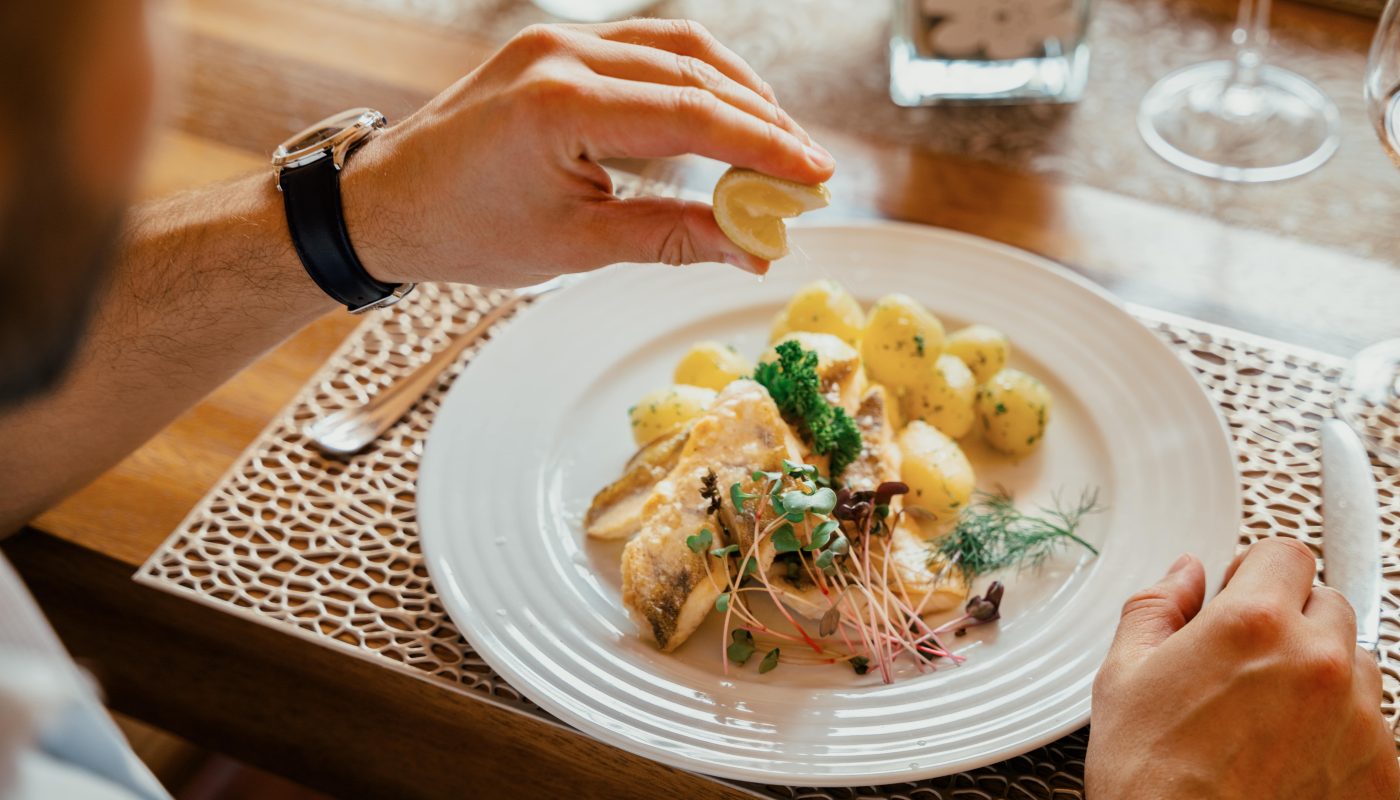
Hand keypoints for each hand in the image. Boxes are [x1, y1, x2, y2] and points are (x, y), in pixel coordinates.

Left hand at [342, 20, 833, 287]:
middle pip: (695, 74)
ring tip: (778, 144)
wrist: (387, 202)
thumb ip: (673, 238)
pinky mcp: (555, 46)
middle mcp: (562, 55)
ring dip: (737, 91)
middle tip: (807, 174)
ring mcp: (556, 40)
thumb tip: (753, 250)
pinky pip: (645, 47)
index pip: (692, 115)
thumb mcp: (575, 247)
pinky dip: (695, 78)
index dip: (764, 147)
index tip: (816, 177)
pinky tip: (724, 112)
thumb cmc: (465, 230)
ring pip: (678, 48)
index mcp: (561, 105)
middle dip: (762, 124)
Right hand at [1087, 539, 1397, 798]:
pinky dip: (1341, 732)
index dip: (1257, 570)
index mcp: (1254, 624)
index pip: (1286, 553)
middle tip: (1248, 662)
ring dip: (1322, 674)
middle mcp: (1320, 662)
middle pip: (1329, 604)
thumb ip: (1157, 608)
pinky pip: (1375, 727)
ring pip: (1357, 664)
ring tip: (1270, 717)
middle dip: (1291, 620)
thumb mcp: (1123, 677)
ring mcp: (1361, 719)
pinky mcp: (1382, 772)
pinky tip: (1292, 756)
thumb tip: (1183, 574)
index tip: (1242, 593)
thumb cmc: (1151, 779)